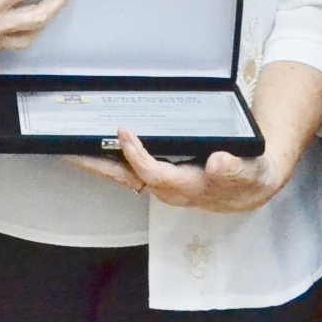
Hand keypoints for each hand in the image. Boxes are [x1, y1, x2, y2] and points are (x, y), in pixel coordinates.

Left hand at [69, 127, 301, 213]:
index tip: (124, 132)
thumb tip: (217, 163)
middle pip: (127, 178)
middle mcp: (170, 189)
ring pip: (125, 175)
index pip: (154, 173)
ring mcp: (163, 183)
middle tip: (69, 151)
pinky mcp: (161, 176)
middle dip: (97, 166)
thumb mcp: (250, 171)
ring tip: (73, 146)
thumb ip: (235, 168)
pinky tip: (98, 146)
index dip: (137, 154)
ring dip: (99, 162)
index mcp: (189, 187)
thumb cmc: (248, 176)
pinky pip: (131, 169)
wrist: (252, 185)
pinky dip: (112, 158)